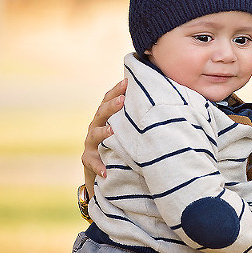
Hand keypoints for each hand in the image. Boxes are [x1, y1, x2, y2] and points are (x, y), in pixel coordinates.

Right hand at [82, 79, 126, 196]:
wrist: (102, 168)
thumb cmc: (120, 142)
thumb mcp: (126, 128)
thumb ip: (135, 116)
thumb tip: (163, 98)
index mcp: (105, 117)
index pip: (108, 100)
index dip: (116, 90)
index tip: (127, 81)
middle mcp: (95, 127)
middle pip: (101, 113)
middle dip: (111, 106)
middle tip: (122, 100)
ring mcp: (91, 144)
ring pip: (94, 136)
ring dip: (102, 133)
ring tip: (111, 132)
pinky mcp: (88, 160)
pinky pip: (91, 163)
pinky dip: (98, 166)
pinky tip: (105, 171)